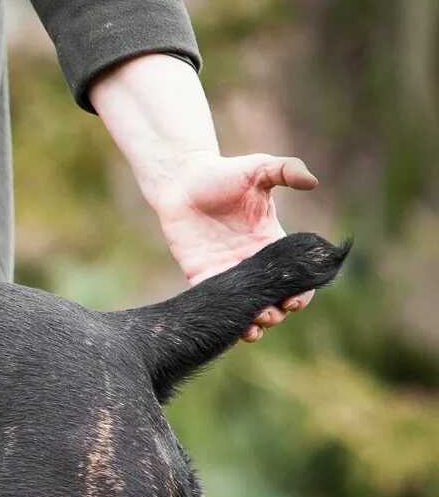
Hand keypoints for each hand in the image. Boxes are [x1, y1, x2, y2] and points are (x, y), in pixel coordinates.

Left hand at [148, 151, 319, 341]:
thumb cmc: (224, 173)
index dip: (301, 291)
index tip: (297, 297)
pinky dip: (225, 319)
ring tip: (256, 323)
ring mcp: (227, 271)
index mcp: (271, 242)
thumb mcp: (259, 168)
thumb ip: (287, 170)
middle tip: (274, 311)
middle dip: (278, 311)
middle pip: (273, 298)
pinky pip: (215, 304)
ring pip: (246, 307)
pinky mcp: (202, 275)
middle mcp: (252, 262)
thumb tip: (313, 181)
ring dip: (255, 322)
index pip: (294, 275)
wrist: (182, 180)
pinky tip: (232, 328)